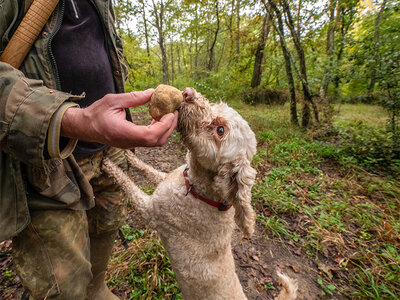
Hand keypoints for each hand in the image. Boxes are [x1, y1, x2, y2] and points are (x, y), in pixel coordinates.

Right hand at [61, 90, 177, 147]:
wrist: (84, 127)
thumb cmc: (96, 113)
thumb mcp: (113, 101)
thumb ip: (133, 98)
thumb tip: (152, 92)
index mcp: (124, 133)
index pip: (150, 135)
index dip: (164, 125)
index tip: (171, 113)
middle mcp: (129, 142)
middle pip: (157, 141)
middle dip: (169, 126)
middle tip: (174, 111)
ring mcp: (131, 144)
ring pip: (155, 142)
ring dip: (165, 128)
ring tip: (167, 113)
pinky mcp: (132, 143)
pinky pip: (149, 140)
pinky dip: (158, 130)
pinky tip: (157, 117)